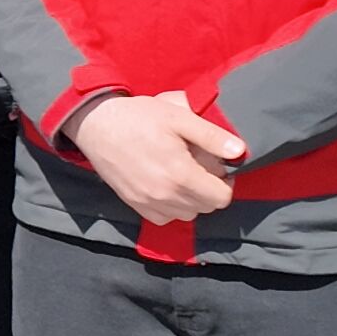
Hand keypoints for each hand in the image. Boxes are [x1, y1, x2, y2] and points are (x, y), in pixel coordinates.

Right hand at [64, 92, 244, 223]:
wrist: (97, 126)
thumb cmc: (139, 117)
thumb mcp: (179, 117)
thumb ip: (212, 137)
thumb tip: (240, 152)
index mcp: (180, 174)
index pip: (221, 198)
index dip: (226, 183)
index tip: (219, 166)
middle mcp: (165, 195)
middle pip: (206, 207)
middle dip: (210, 189)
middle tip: (201, 166)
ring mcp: (148, 203)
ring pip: (187, 214)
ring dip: (193, 200)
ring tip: (184, 176)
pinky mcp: (135, 205)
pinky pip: (164, 218)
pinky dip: (172, 207)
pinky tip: (167, 186)